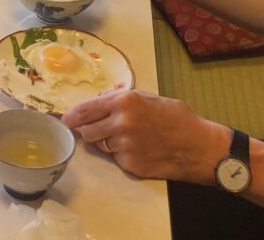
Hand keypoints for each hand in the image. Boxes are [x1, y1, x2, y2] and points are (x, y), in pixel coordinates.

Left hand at [62, 89, 228, 183]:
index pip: (86, 110)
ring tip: (128, 139)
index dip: (72, 116)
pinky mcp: (130, 165)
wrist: (197, 145)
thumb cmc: (176, 117)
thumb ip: (121, 101)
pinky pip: (115, 158)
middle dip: (89, 131)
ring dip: (107, 143)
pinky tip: (139, 150)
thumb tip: (97, 106)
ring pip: (100, 146)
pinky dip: (122, 155)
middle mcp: (121, 122)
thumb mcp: (147, 98)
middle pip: (87, 131)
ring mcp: (125, 146)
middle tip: (98, 130)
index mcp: (124, 101)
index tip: (66, 120)